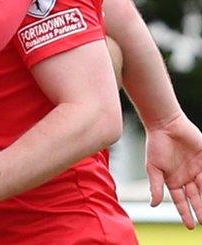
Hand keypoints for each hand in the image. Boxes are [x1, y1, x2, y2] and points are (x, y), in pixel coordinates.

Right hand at [145, 112, 201, 228]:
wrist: (166, 124)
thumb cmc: (156, 144)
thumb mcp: (153, 168)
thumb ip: (155, 186)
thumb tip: (153, 204)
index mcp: (173, 180)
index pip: (181, 201)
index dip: (185, 213)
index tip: (190, 226)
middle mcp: (186, 177)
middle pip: (196, 198)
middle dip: (200, 210)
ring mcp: (197, 169)